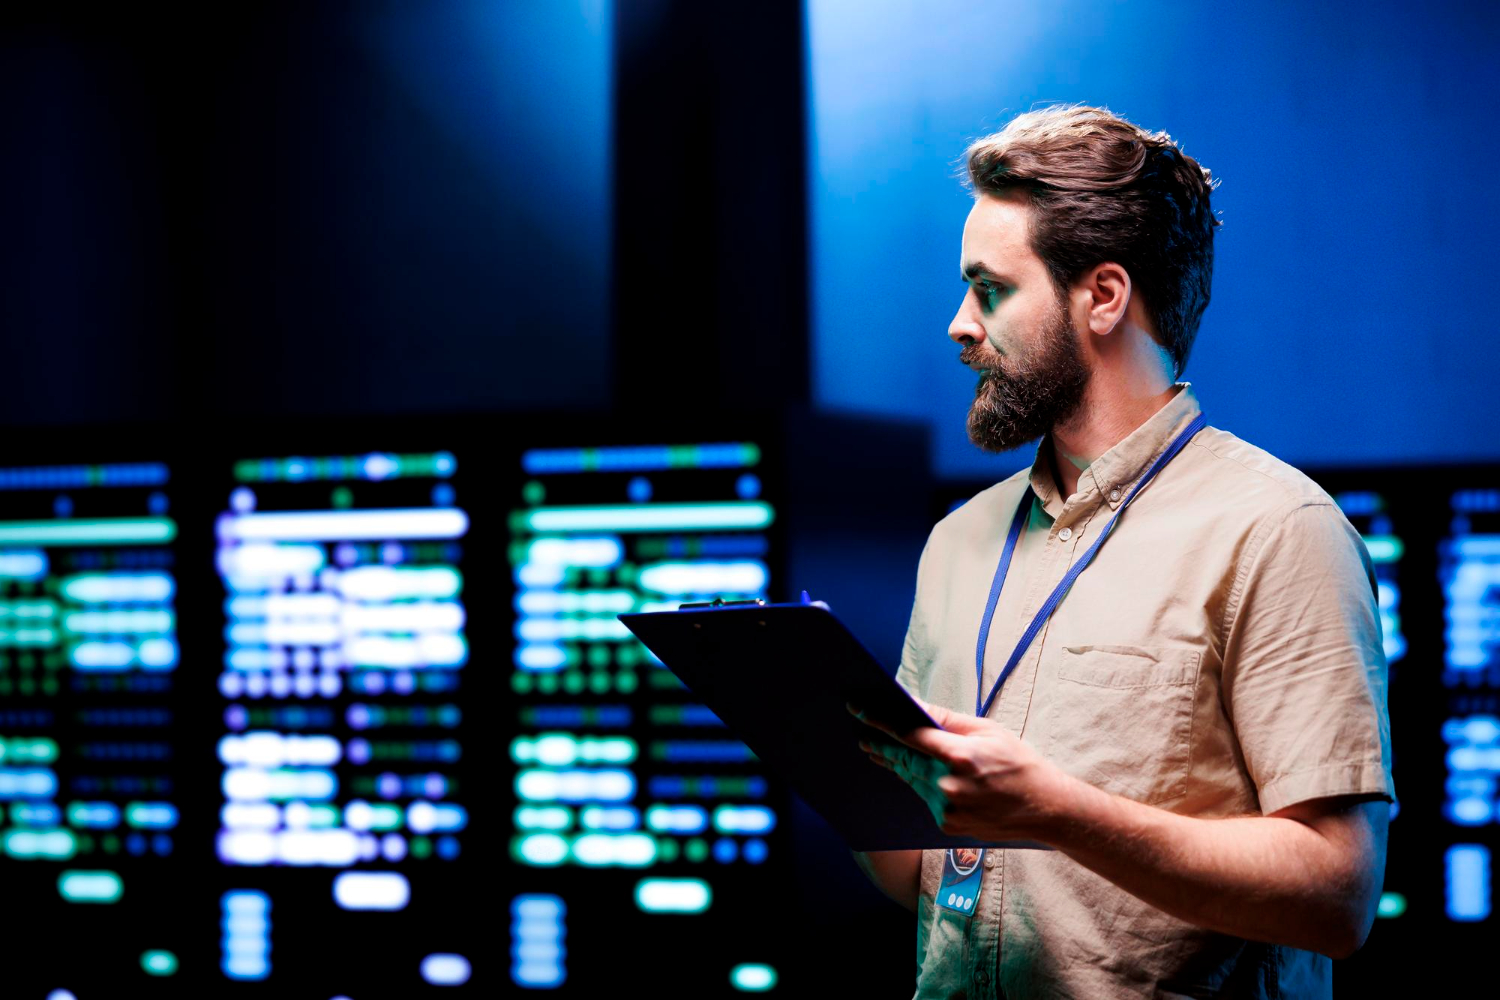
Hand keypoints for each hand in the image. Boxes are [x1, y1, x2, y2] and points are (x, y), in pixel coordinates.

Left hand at [847, 696, 1062, 842]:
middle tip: (864, 737)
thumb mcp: (986, 730)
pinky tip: (912, 774)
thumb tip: (914, 704)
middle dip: (881, 746)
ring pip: (912, 780)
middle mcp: (950, 784)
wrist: (1043, 807)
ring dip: (897, 765)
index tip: (859, 710)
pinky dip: (920, 785)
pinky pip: (925, 798)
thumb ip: (946, 720)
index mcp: (960, 755)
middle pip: (903, 760)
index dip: (880, 722)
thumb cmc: (1017, 762)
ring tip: (880, 752)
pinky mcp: (948, 824)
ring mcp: (948, 808)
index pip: (909, 735)